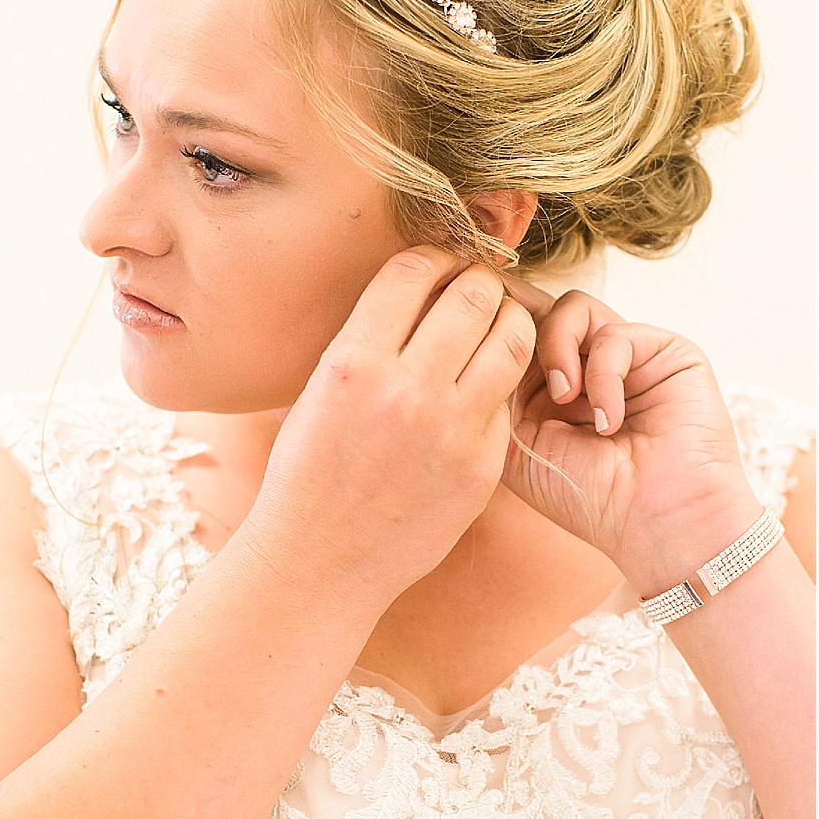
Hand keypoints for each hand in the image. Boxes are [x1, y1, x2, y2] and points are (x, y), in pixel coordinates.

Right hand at [242, 247, 536, 610]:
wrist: (319, 561)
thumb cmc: (306, 475)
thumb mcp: (314, 394)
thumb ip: (364, 342)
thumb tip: (411, 290)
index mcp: (352, 363)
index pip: (413, 271)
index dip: (432, 257)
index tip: (437, 266)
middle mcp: (405, 389)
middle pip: (475, 293)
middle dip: (477, 282)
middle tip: (473, 292)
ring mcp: (451, 428)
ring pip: (513, 336)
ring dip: (507, 322)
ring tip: (491, 331)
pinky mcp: (483, 465)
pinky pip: (508, 398)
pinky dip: (498, 385)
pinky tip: (478, 392)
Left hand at [496, 279, 762, 594]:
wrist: (656, 523)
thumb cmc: (586, 495)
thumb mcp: (515, 446)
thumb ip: (492, 392)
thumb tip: (471, 336)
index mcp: (542, 383)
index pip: (506, 333)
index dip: (485, 332)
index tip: (464, 345)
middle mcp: (582, 362)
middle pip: (534, 308)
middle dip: (516, 331)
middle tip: (508, 360)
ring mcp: (623, 354)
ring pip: (569, 308)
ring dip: (556, 350)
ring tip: (563, 399)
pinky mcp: (664, 351)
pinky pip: (614, 335)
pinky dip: (603, 378)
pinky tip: (607, 424)